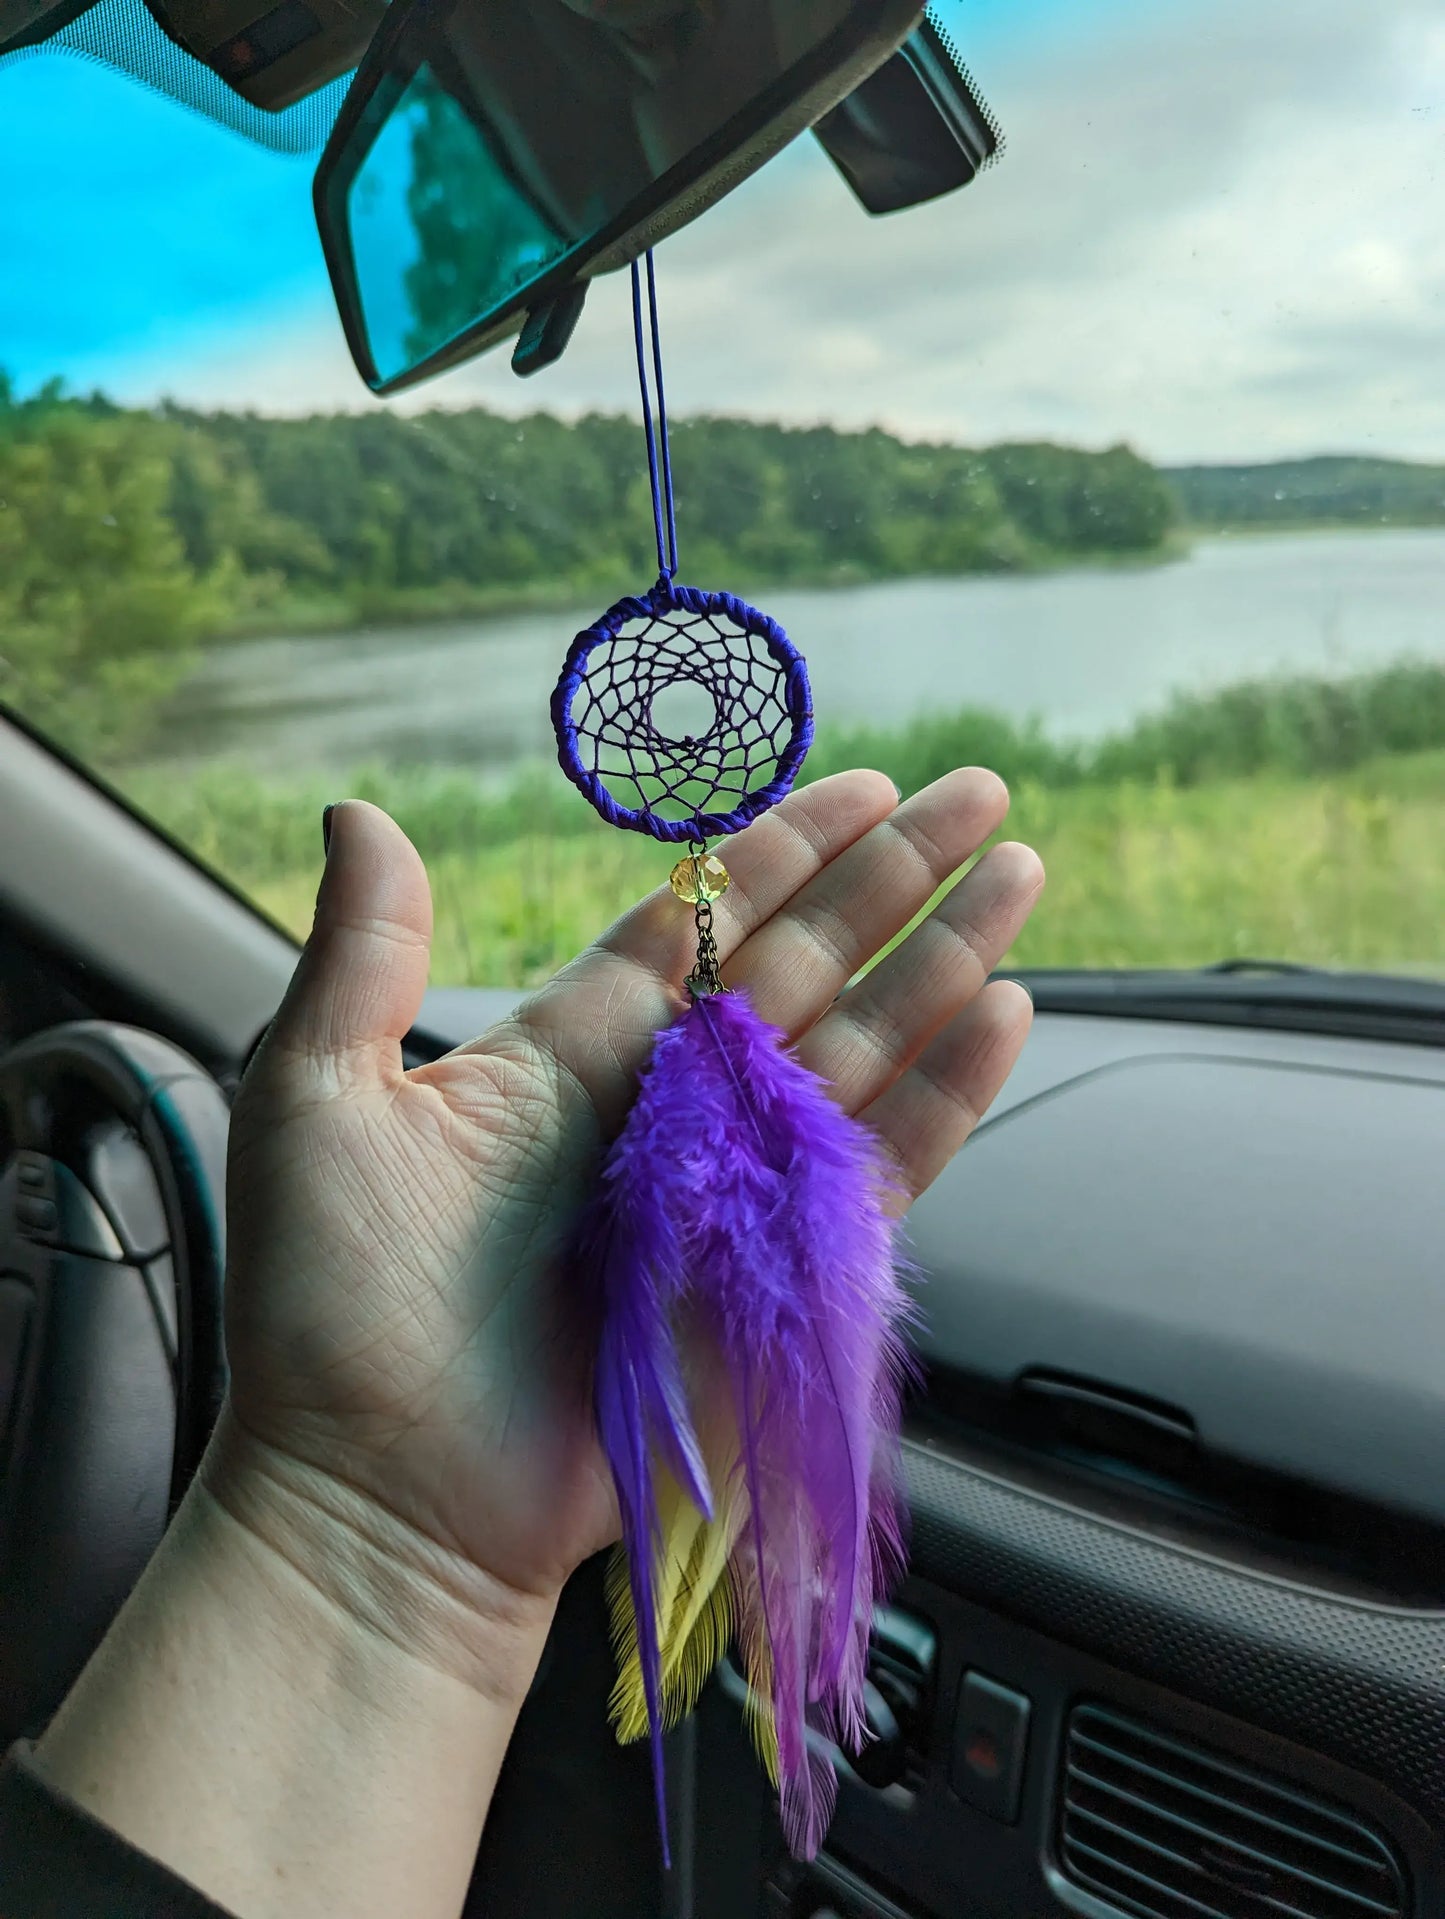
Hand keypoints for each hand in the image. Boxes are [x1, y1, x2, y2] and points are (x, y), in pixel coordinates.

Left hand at [216, 769, 1042, 1688]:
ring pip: (862, 1047)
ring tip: (1021, 873)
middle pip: (808, 962)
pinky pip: (883, 1164)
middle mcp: (669, 1105)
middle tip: (981, 796)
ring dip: (944, 959)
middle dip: (896, 876)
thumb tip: (359, 813)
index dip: (785, 847)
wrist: (391, 1499)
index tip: (862, 785)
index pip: (704, 921)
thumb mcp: (320, 1101)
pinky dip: (946, 1091)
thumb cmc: (336, 1310)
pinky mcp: (784, 1274)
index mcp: (576, 1052)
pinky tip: (1006, 1012)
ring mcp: (735, 1188)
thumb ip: (363, 956)